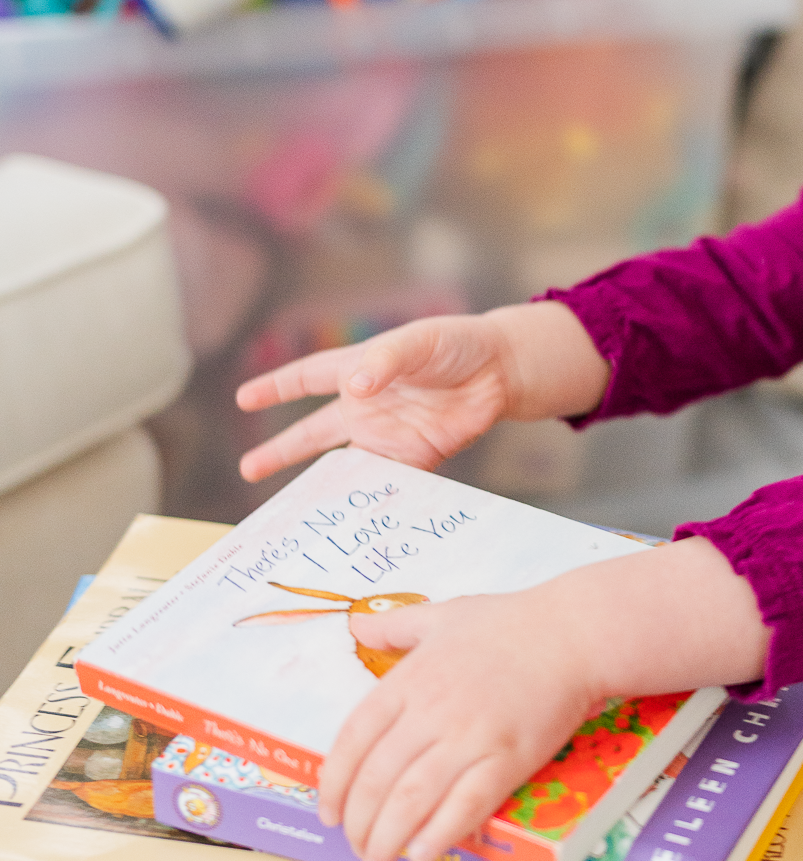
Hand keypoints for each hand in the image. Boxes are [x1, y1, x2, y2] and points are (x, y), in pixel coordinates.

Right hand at [235, 301, 610, 483]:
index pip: (306, 379)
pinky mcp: (415, 458)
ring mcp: (388, 434)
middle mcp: (366, 406)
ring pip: (345, 466)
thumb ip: (385, 362)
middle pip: (313, 432)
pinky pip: (385, 482)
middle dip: (281, 452)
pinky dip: (368, 500)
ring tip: (293, 509)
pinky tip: (350, 519)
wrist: (500, 371)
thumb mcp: (417, 342)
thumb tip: (354, 390)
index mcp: (358, 370)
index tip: (243, 400)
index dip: (275, 388)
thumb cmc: (455, 344)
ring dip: (321, 486)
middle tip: (248, 470)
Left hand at [320, 587, 599, 860]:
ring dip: (387, 841)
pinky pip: (464, 806)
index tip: (329, 812)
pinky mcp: (508, 759)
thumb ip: (396, 626)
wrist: (574, 633)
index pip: (353, 741)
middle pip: (377, 780)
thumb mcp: (443, 614)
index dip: (334, 785)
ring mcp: (470, 737)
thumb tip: (357, 626)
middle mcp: (431, 712)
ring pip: (411, 801)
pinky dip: (438, 835)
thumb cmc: (511, 623)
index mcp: (409, 679)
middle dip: (358, 825)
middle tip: (356, 848)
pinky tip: (421, 854)